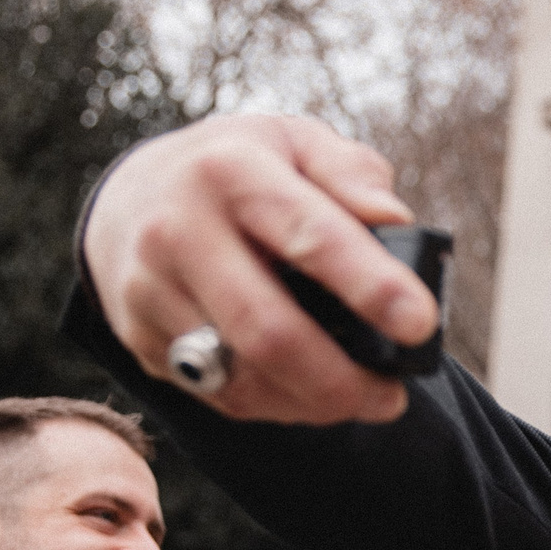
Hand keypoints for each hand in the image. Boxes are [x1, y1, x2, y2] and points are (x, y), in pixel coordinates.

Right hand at [79, 114, 433, 423]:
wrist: (131, 195)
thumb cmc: (239, 169)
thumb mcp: (296, 142)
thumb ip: (351, 173)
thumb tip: (394, 219)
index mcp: (231, 172)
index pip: (308, 235)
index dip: (369, 285)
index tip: (419, 323)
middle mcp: (178, 231)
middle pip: (268, 329)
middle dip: (341, 379)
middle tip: (394, 396)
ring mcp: (150, 290)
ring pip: (242, 376)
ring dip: (314, 403)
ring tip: (364, 399)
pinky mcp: (140, 338)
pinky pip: (219, 394)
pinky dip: (277, 407)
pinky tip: (311, 396)